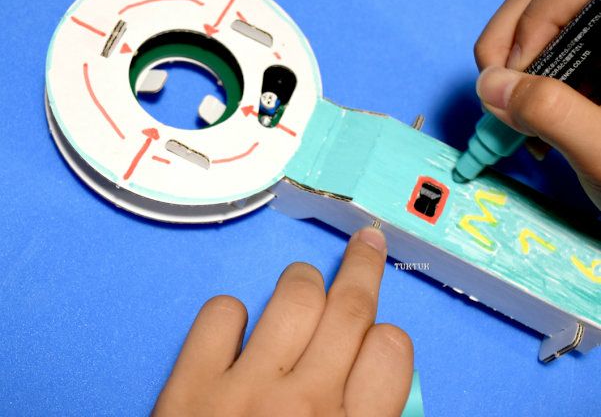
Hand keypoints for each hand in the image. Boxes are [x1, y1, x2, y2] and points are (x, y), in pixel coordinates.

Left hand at [153, 227, 412, 416]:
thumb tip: (383, 385)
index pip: (392, 351)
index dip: (388, 337)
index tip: (377, 338)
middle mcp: (304, 405)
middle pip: (348, 306)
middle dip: (364, 266)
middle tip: (367, 242)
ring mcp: (244, 389)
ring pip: (293, 295)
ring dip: (304, 281)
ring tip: (306, 282)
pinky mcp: (189, 385)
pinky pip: (221, 314)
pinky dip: (231, 314)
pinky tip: (236, 332)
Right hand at [474, 0, 600, 207]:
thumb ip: (552, 113)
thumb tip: (490, 84)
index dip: (536, 24)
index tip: (519, 83)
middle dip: (508, 43)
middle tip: (502, 97)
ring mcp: (593, 47)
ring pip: (528, 21)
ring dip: (505, 65)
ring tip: (510, 114)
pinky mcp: (579, 69)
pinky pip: (529, 54)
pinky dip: (512, 82)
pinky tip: (521, 120)